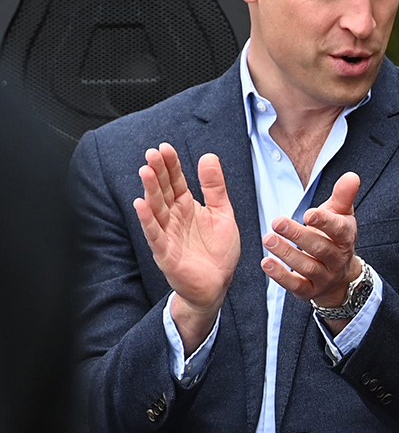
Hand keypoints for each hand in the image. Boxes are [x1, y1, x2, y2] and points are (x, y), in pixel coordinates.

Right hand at [132, 144, 239, 324]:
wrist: (218, 284)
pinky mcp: (166, 253)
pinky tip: (141, 205)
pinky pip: (155, 235)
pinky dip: (147, 221)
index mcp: (187, 207)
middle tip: (152, 153)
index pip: (176, 182)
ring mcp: (168, 235)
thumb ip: (215, 188)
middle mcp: (174, 218)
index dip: (171, 166)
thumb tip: (209, 157)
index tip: (165, 148)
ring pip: (156, 209)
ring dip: (149, 190)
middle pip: (163, 191)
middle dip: (158, 172)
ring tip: (145, 171)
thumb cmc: (218, 252)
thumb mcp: (223, 214)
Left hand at [261, 172, 361, 307]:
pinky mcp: (310, 290)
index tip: (309, 214)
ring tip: (268, 239)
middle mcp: (337, 258)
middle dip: (299, 235)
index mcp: (345, 237)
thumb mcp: (341, 215)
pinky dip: (281, 276)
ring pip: (307, 266)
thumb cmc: (335, 237)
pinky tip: (266, 263)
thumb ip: (343, 196)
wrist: (340, 275)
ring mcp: (324, 276)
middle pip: (320, 248)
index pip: (338, 230)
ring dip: (287, 253)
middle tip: (277, 222)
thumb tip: (352, 176)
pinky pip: (296, 285)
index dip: (325, 223)